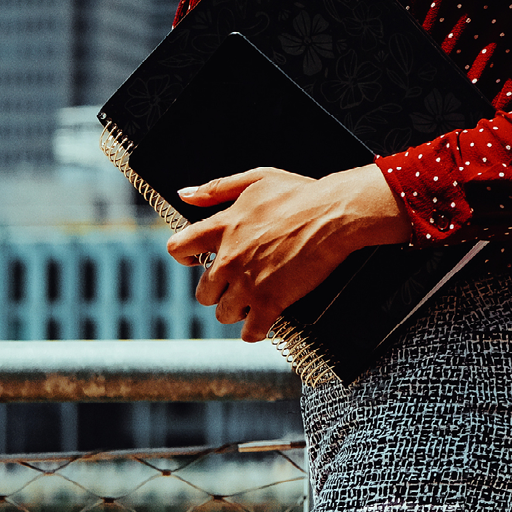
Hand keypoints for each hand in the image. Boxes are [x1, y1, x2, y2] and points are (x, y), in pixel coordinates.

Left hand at [164, 162, 409, 342]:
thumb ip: (216, 189)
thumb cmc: (299, 194)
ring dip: (236, 309)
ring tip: (251, 301)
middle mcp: (227, 259)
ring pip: (224, 313)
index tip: (196, 259)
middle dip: (217, 290)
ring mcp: (247, 284)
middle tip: (234, 283)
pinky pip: (251, 331)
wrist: (334, 215)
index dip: (185, 256)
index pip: (177, 249)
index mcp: (220, 228)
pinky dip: (255, 331)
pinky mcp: (271, 302)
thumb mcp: (255, 179)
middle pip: (202, 292)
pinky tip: (261, 324)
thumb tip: (185, 195)